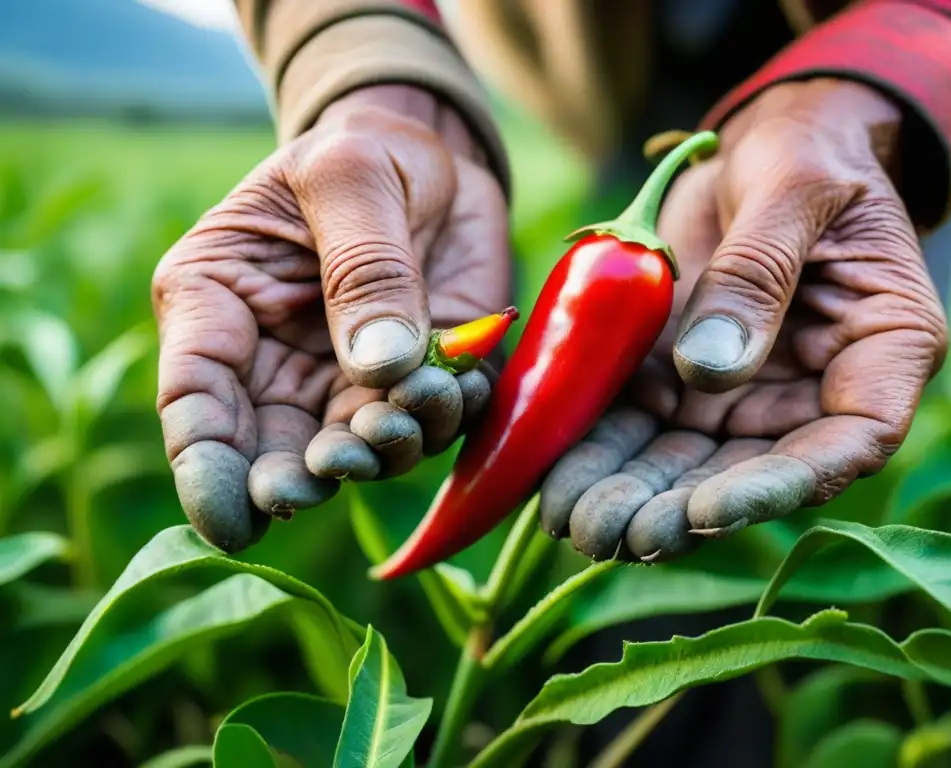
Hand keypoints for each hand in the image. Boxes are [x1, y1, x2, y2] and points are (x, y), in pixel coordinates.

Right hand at [153, 85, 510, 552]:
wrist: (433, 156)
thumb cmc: (364, 152)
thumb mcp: (350, 177)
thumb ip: (362, 269)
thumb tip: (378, 369)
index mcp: (218, 303)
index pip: (195, 400)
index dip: (207, 468)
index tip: (232, 519)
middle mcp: (274, 362)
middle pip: (267, 448)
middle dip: (293, 479)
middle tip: (321, 479)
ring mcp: (345, 383)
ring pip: (352, 450)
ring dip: (380, 450)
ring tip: (405, 412)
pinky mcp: (413, 385)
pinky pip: (427, 426)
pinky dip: (442, 421)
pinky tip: (457, 387)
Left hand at [540, 80, 947, 561]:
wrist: (759, 151)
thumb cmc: (803, 155)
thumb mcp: (792, 186)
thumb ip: (759, 271)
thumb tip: (710, 369)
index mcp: (877, 349)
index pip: (848, 443)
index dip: (779, 487)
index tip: (707, 508)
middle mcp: (808, 390)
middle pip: (749, 471)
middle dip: (678, 511)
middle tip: (613, 534)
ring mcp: (740, 394)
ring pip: (687, 466)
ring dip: (630, 500)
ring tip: (571, 522)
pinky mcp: (680, 382)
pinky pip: (639, 429)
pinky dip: (598, 456)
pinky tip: (553, 481)